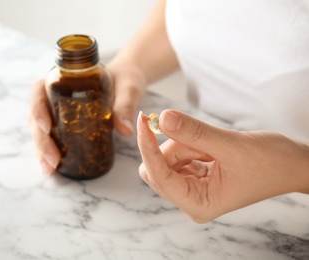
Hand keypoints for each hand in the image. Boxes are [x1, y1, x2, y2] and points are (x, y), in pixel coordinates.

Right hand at [29, 65, 145, 174]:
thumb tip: (125, 130)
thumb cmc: (125, 78)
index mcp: (64, 79)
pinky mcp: (67, 123)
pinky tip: (54, 168)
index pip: (39, 91)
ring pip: (41, 129)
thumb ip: (125, 105)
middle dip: (41, 140)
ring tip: (50, 169)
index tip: (45, 127)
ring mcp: (59, 110)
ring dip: (42, 150)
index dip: (37, 108)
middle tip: (52, 160)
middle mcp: (56, 94)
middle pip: (37, 116)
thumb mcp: (128, 88)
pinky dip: (51, 152)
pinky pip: (53, 136)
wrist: (128, 81)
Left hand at [137, 109, 308, 222]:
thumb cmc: (270, 163)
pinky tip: (210, 147)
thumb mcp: (230, 145)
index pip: (158, 174)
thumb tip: (162, 118)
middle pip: (158, 168)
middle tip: (199, 136)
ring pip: (167, 159)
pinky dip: (189, 145)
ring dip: (185, 144)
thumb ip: (194, 132)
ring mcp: (192, 191)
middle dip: (175, 147)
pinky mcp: (195, 179)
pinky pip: (178, 156)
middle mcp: (190, 201)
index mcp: (198, 204)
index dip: (147, 145)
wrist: (291, 166)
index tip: (143, 119)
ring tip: (213, 145)